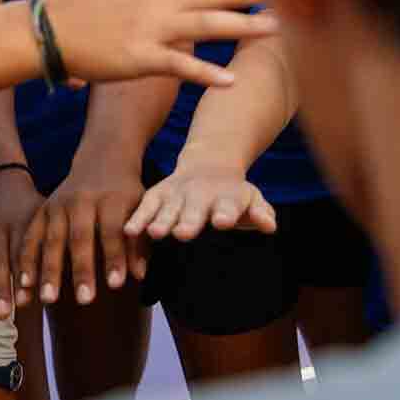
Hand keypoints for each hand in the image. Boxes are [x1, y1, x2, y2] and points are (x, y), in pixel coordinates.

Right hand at [18, 157, 146, 306]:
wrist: (101, 160)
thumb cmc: (125, 194)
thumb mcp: (139, 209)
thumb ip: (138, 242)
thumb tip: (138, 274)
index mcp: (110, 199)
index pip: (112, 230)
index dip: (114, 256)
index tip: (116, 285)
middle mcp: (81, 200)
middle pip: (80, 237)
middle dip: (82, 269)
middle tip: (85, 300)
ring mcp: (58, 204)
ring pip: (52, 239)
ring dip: (49, 270)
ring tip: (48, 299)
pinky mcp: (41, 210)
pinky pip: (31, 237)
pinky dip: (26, 260)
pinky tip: (24, 285)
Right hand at [49, 0, 275, 86]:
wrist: (49, 27)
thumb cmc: (86, 14)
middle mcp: (161, 1)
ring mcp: (151, 27)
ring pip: (206, 24)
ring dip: (243, 25)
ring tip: (276, 28)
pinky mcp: (139, 57)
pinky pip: (177, 65)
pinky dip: (204, 73)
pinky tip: (228, 82)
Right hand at [123, 157, 275, 242]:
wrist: (208, 165)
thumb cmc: (233, 194)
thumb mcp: (252, 199)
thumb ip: (261, 213)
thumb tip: (269, 224)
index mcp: (227, 196)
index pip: (228, 205)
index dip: (226, 213)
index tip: (223, 221)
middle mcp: (200, 193)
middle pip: (195, 208)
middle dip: (189, 220)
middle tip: (183, 233)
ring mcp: (177, 193)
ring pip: (169, 208)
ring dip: (162, 220)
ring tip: (156, 233)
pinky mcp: (158, 195)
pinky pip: (146, 206)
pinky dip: (139, 217)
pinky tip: (130, 231)